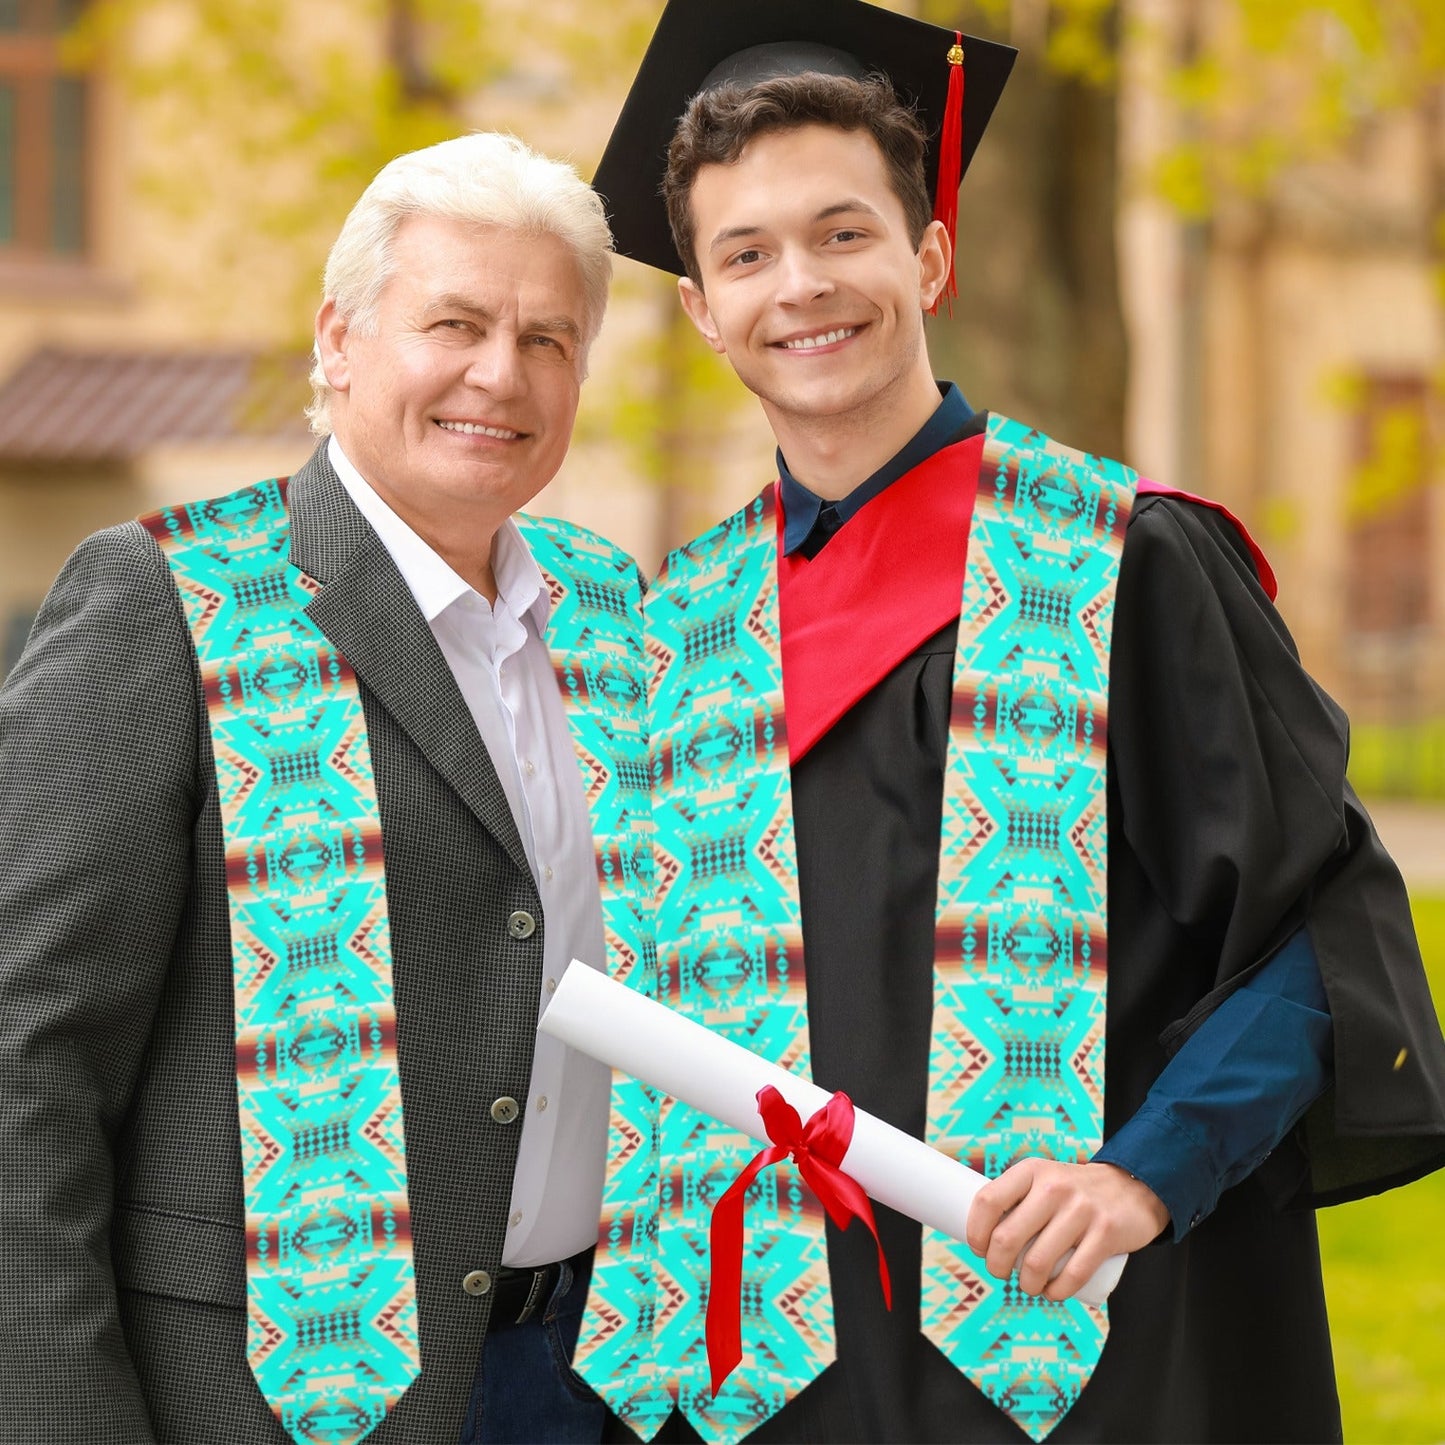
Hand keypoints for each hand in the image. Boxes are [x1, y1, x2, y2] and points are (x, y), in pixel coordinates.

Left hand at [964, 1159, 1169, 1301]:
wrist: (1131, 1187)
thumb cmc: (1073, 1192)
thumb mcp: (1043, 1179)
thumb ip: (1017, 1199)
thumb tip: (981, 1235)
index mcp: (1032, 1170)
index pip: (988, 1201)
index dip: (975, 1232)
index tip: (978, 1248)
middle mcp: (1054, 1187)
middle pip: (1006, 1238)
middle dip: (996, 1266)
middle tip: (999, 1272)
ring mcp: (1081, 1210)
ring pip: (1037, 1263)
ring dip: (1026, 1285)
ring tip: (1028, 1286)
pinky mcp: (1106, 1233)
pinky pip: (1072, 1275)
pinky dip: (1056, 1293)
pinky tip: (1051, 1293)